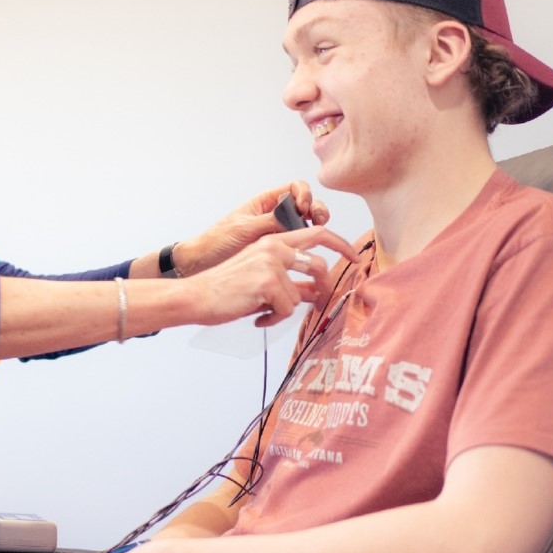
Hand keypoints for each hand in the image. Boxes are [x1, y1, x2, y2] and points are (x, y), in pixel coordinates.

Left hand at [172, 182, 330, 275]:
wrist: (204, 263)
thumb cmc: (217, 241)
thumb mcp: (244, 228)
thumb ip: (268, 221)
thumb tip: (291, 217)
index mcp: (265, 202)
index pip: (295, 188)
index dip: (304, 194)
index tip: (303, 208)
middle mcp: (275, 215)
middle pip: (307, 205)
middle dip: (318, 210)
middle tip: (319, 220)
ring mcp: (278, 233)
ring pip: (306, 226)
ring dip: (316, 229)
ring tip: (318, 236)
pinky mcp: (279, 251)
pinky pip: (298, 245)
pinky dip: (307, 247)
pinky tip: (309, 254)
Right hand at [185, 226, 357, 327]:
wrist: (198, 296)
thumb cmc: (227, 289)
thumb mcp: (262, 278)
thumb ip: (291, 280)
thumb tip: (317, 290)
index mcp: (273, 241)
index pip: (317, 233)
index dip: (340, 244)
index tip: (354, 257)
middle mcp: (274, 248)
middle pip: (317, 265)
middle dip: (322, 287)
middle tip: (317, 301)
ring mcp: (271, 264)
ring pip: (300, 295)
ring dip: (284, 309)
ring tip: (264, 311)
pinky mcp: (267, 283)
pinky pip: (287, 309)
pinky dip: (274, 319)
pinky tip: (258, 317)